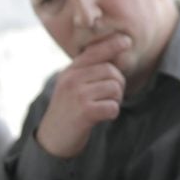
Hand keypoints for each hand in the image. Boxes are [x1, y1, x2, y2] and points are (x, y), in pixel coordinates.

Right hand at [36, 34, 129, 157]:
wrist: (53, 138)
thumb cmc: (68, 111)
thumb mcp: (72, 86)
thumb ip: (88, 71)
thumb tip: (115, 57)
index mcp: (70, 71)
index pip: (94, 52)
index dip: (112, 45)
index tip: (126, 40)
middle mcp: (72, 79)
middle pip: (111, 71)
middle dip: (119, 84)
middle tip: (113, 96)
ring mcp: (77, 95)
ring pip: (114, 88)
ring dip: (116, 100)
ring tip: (105, 106)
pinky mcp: (85, 112)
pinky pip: (112, 106)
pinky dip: (112, 112)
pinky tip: (103, 116)